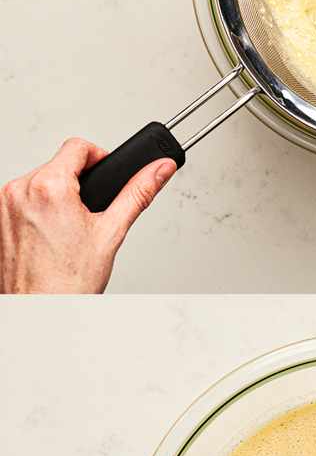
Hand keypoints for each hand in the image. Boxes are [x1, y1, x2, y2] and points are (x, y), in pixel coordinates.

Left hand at [1, 138, 174, 292]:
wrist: (38, 309)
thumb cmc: (67, 281)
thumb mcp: (112, 232)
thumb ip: (138, 193)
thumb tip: (159, 170)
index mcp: (48, 188)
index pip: (78, 146)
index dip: (100, 158)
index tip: (106, 176)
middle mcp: (19, 190)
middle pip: (59, 165)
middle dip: (79, 184)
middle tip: (91, 215)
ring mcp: (4, 204)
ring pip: (41, 182)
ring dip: (59, 197)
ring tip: (70, 230)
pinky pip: (24, 199)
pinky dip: (41, 210)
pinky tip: (52, 236)